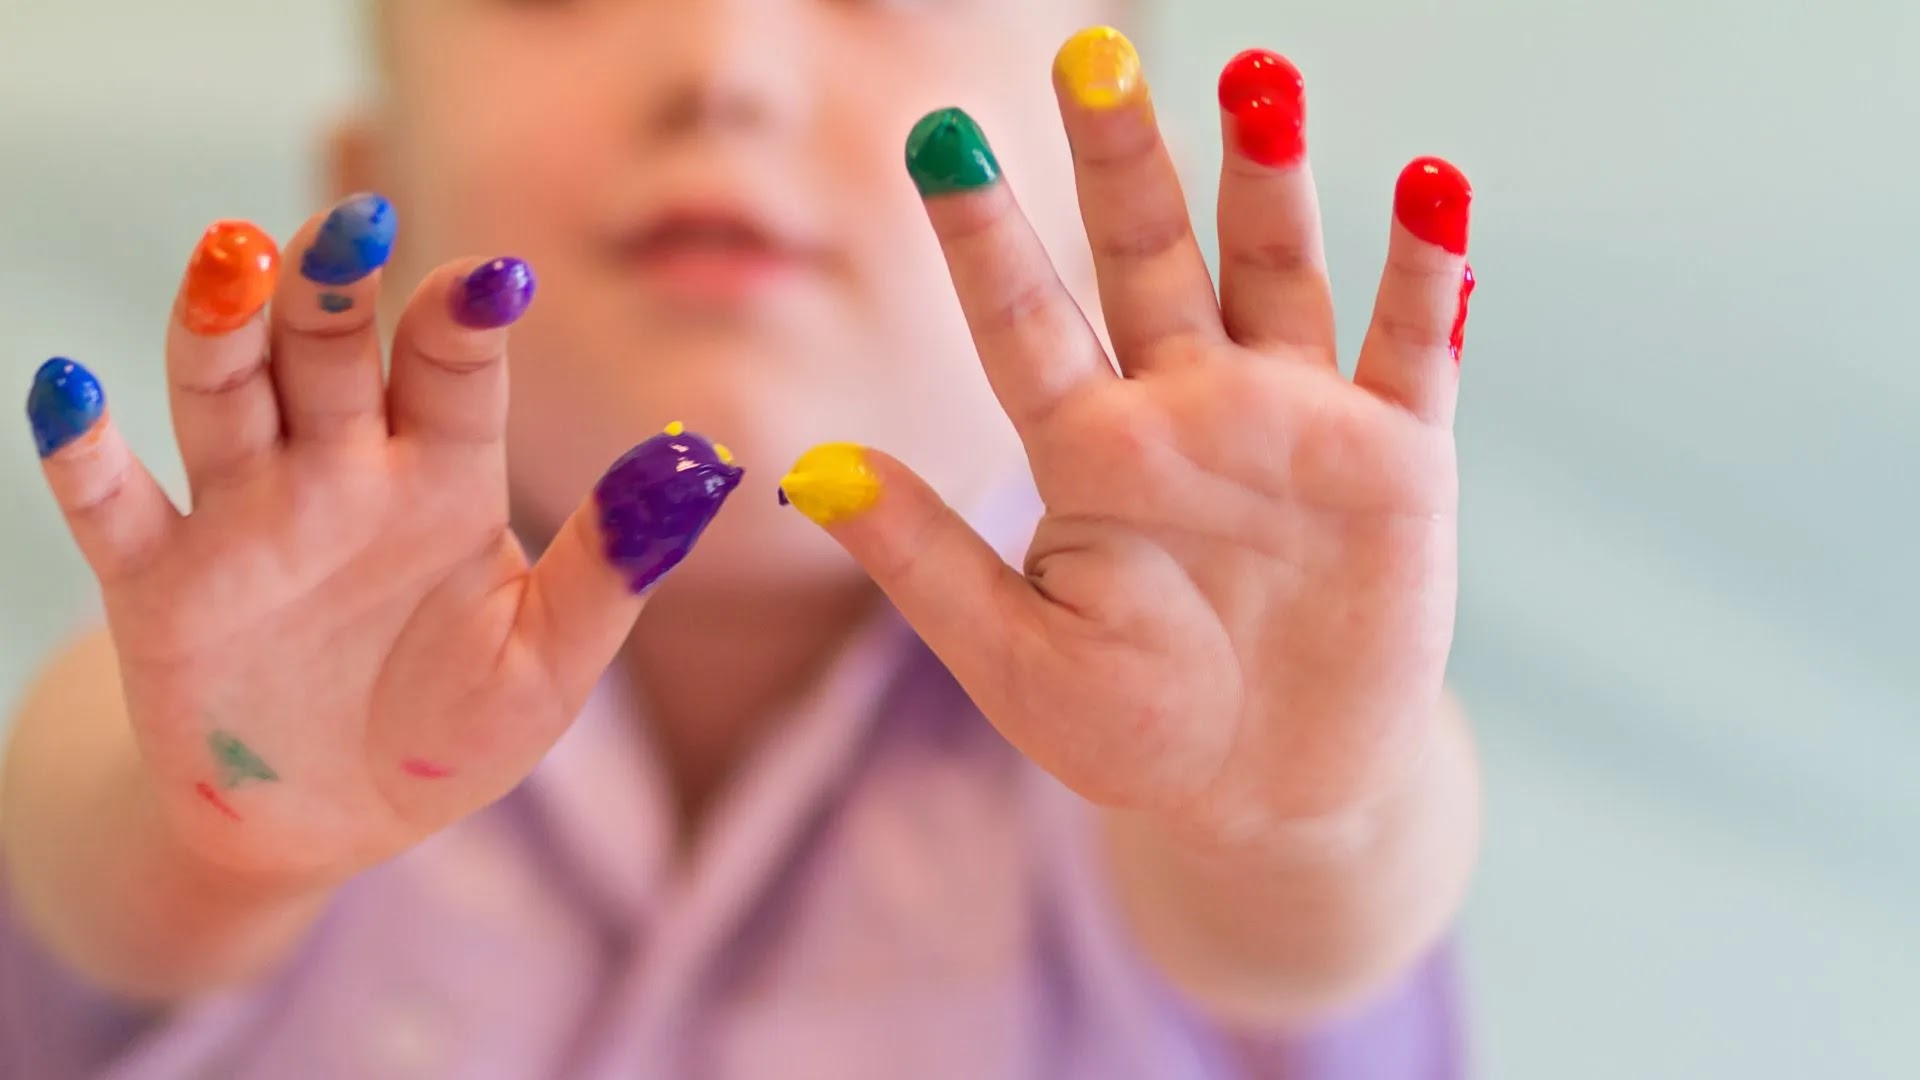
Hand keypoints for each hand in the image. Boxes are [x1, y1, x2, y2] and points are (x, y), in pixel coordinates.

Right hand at [25, 197, 739, 879]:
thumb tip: (703, 468)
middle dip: (335, 284)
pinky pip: (112, 503)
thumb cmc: (450, 733)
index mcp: (443, 476)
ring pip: (224, 393)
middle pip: (328, 350)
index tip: (496, 276)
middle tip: (351, 223)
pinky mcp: (161, 580)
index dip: (466, 318)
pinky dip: (84, 449)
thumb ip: (613, 568)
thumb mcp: (550, 665)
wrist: (327, 824)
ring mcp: (245, 516)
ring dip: (220, 325)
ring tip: (229, 259)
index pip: (451, 369)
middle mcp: (340, 471)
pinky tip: (69, 387)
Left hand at [779, 37, 1471, 843]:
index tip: (936, 135)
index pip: (1023, 319)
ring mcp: (1291, 421)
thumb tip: (810, 469)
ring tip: (1257, 80)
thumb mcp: (1014, 660)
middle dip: (1123, 161)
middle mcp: (1184, 407)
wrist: (1272, 790)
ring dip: (1270, 180)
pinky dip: (1425, 271)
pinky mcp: (1394, 458)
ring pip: (1275, 272)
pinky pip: (1411, 348)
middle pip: (1147, 258)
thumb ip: (924, 562)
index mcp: (1086, 450)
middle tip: (1094, 54)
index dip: (982, 232)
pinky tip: (1431, 186)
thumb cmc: (1133, 726)